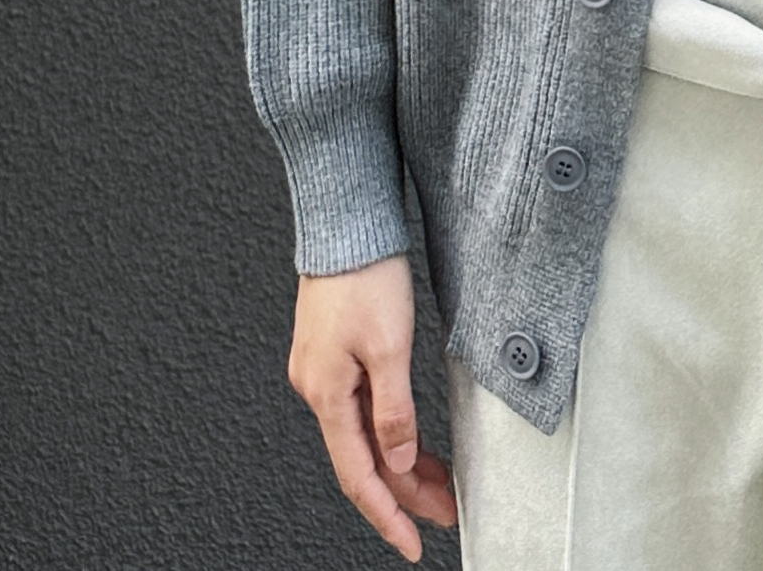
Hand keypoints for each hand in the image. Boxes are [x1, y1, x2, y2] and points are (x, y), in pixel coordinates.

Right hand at [288, 255, 458, 561]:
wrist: (346, 224)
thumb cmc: (365, 273)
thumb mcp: (390, 345)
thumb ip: (394, 411)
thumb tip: (397, 463)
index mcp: (326, 393)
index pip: (358, 476)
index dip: (387, 516)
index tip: (414, 544)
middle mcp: (318, 389)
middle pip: (363, 460)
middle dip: (404, 492)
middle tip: (445, 511)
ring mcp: (323, 373)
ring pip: (364, 436)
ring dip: (400, 463)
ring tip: (439, 483)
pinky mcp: (333, 356)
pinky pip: (361, 411)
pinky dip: (389, 432)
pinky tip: (410, 442)